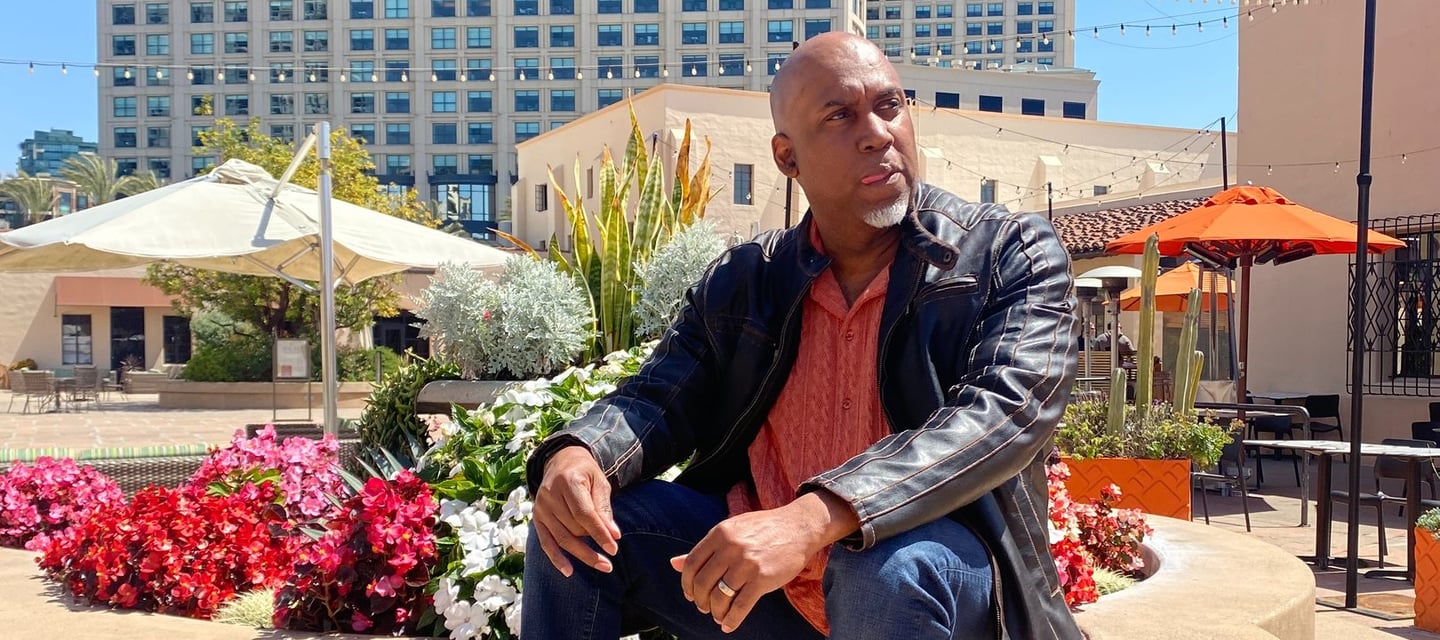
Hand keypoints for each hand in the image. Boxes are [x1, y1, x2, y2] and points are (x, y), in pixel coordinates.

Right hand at [531, 446, 620, 576]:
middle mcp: (550, 495)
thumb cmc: (585, 472)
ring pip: (562, 538)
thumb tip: (613, 535)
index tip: (614, 548)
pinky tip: (569, 572)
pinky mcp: (536, 518)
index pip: (584, 514)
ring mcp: (540, 508)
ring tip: (602, 565)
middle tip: (610, 560)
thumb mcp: (600, 483)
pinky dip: (556, 558)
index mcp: (568, 482)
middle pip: (573, 528)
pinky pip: (546, 542)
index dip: (599, 533)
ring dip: (582, 555)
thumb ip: (604, 508)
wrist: (561, 461)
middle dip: (593, 545)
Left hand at [671, 491, 857, 632]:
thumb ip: (704, 548)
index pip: (691, 563)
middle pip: (702, 583)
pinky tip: (728, 625)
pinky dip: (731, 620)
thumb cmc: (763, 529)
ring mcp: (747, 563)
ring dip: (715, 612)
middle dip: (700, 600)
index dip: (687, 583)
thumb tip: (674, 564)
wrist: (799, 526)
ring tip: (718, 615)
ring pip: (720, 597)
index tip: (690, 594)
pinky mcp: (763, 579)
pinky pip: (740, 606)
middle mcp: (730, 547)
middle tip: (704, 607)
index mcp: (719, 533)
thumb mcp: (731, 530)